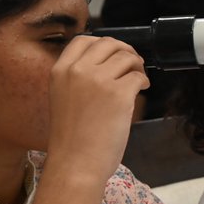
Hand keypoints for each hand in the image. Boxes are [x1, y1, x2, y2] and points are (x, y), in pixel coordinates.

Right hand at [46, 35, 148, 184]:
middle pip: (109, 44)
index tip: (114, 53)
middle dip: (125, 51)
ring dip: (137, 65)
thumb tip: (106, 66)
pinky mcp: (119, 94)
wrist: (75, 164)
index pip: (83, 40)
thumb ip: (77, 79)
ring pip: (127, 57)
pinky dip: (144, 81)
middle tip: (133, 64)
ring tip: (139, 79)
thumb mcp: (63, 99)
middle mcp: (78, 71)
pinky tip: (142, 90)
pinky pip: (139, 76)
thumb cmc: (71, 140)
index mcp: (60, 71)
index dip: (104, 44)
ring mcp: (98, 81)